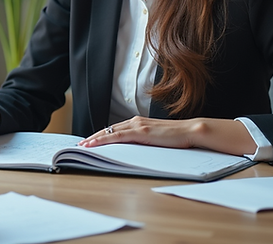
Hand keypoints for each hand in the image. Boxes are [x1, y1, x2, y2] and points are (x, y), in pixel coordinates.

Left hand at [78, 116, 256, 155]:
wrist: (192, 131)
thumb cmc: (177, 138)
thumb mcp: (156, 140)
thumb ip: (145, 141)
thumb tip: (135, 150)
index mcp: (138, 123)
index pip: (115, 130)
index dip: (101, 136)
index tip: (89, 142)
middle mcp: (135, 122)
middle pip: (108, 130)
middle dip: (93, 137)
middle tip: (80, 145)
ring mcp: (137, 125)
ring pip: (109, 132)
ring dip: (95, 139)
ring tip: (83, 146)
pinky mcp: (141, 131)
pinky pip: (117, 136)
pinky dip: (104, 140)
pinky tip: (95, 144)